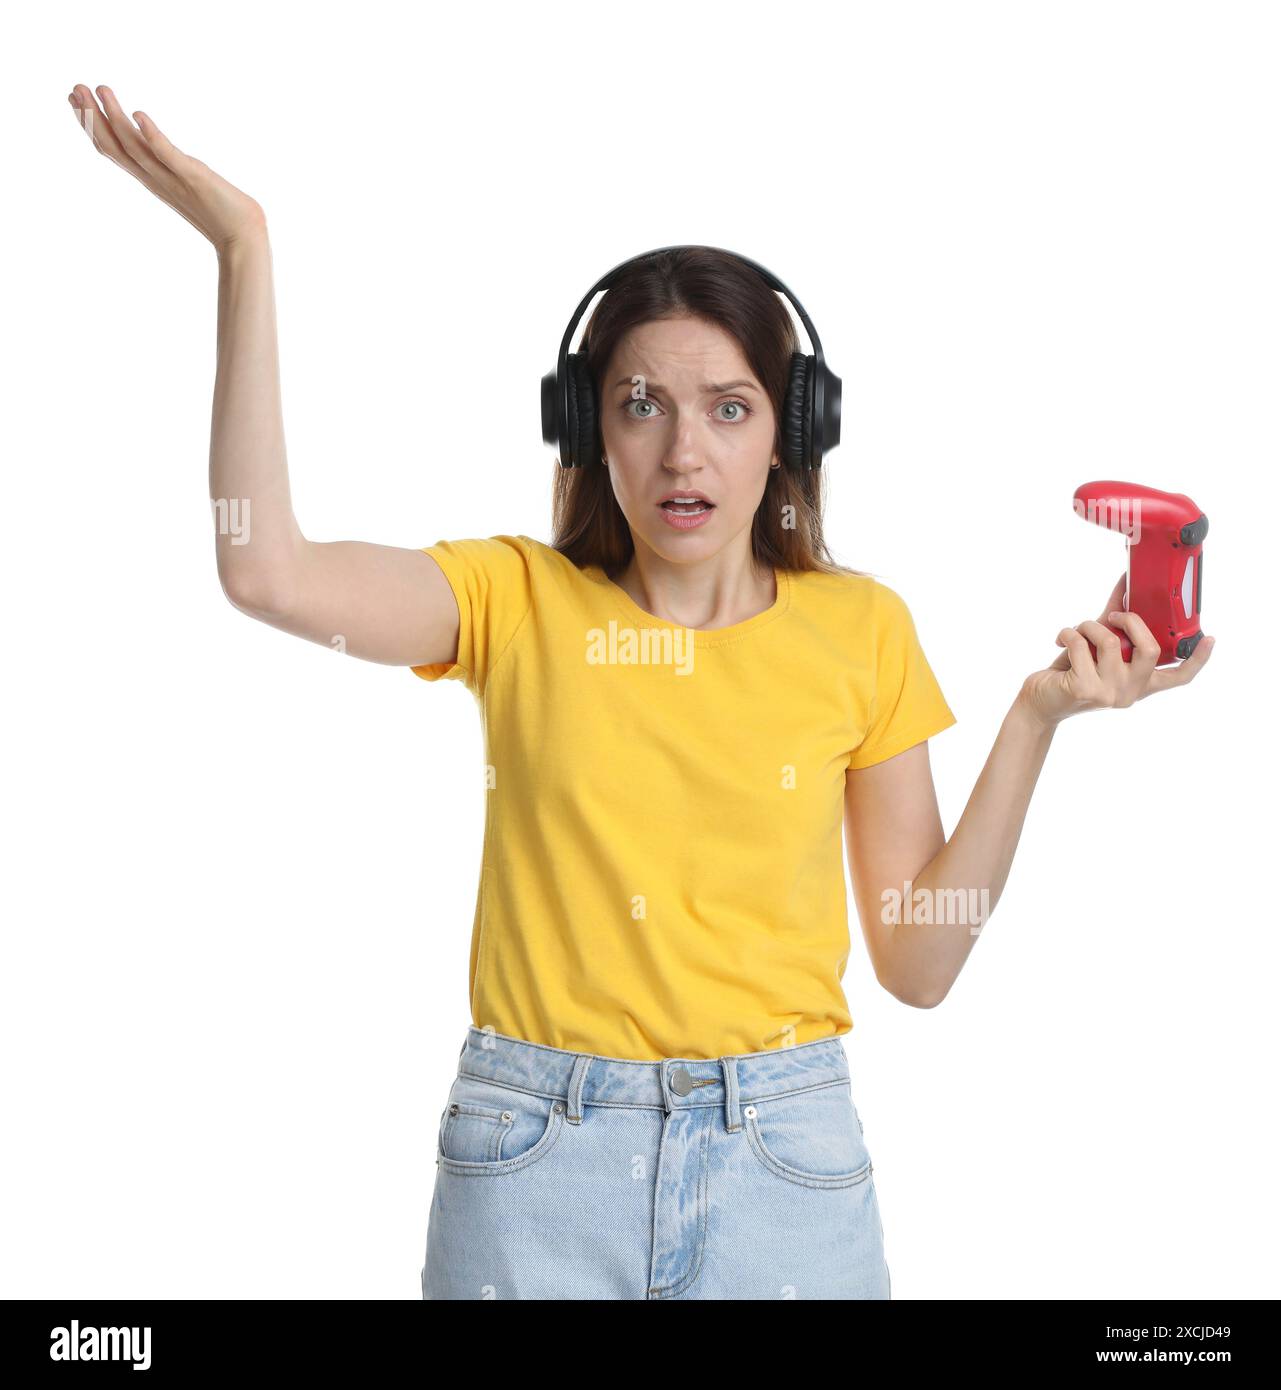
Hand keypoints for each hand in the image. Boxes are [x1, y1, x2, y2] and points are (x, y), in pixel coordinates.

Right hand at [67, 84, 265, 254]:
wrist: (245, 239)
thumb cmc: (223, 212)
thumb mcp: (188, 183)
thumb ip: (172, 168)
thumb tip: (164, 153)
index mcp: (152, 180)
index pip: (113, 151)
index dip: (92, 126)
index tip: (75, 99)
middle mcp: (156, 180)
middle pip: (115, 148)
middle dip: (92, 118)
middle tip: (75, 88)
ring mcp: (173, 180)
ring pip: (134, 148)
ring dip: (115, 118)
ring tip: (101, 89)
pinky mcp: (194, 178)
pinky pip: (169, 156)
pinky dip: (153, 136)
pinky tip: (139, 115)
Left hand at [1019, 571, 1214, 727]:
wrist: (1039, 702)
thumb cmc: (1070, 673)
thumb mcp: (1097, 648)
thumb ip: (1115, 623)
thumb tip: (1126, 586)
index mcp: (1140, 684)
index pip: (1178, 677)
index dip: (1197, 659)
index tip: (1210, 638)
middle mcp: (1130, 692)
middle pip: (1149, 648)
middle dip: (1130, 620)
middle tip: (1113, 615)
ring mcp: (1110, 693)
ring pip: (1109, 640)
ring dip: (1088, 625)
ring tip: (1077, 630)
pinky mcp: (1086, 690)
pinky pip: (1080, 644)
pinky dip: (1068, 633)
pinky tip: (1060, 639)